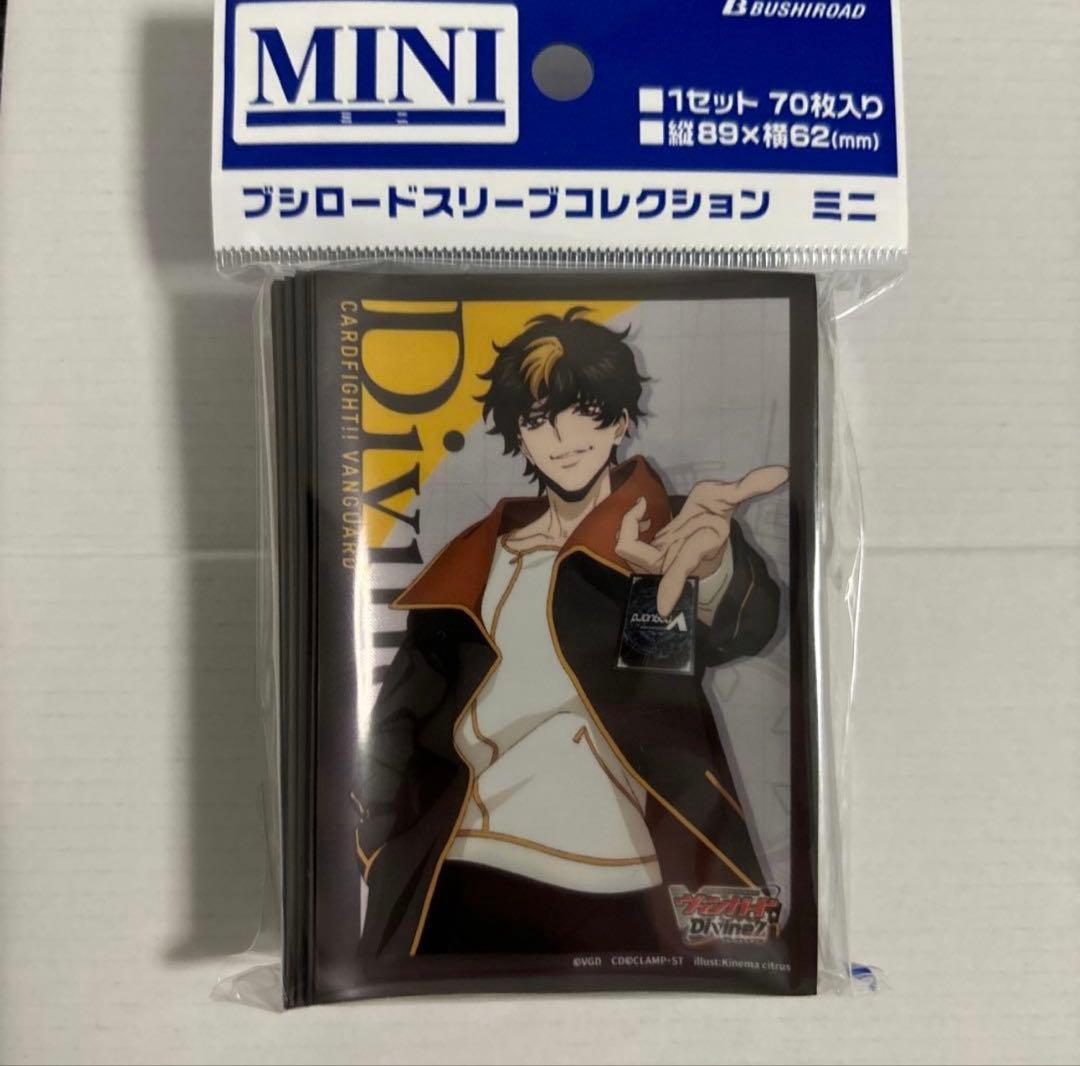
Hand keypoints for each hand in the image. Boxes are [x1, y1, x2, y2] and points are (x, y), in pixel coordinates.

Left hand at [615, 466, 788, 615]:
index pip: (682, 570)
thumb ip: (751, 486)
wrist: (704, 528)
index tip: (663, 610)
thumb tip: (783, 472)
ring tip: (641, 506)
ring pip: (629, 550)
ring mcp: (657, 558)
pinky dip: (627, 525)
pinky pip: (626, 542)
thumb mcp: (730, 498)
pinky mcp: (644, 552)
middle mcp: (674, 559)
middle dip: (632, 532)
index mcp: (696, 550)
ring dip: (627, 526)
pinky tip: (640, 511)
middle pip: (644, 559)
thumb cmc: (714, 517)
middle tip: (642, 505)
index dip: (672, 588)